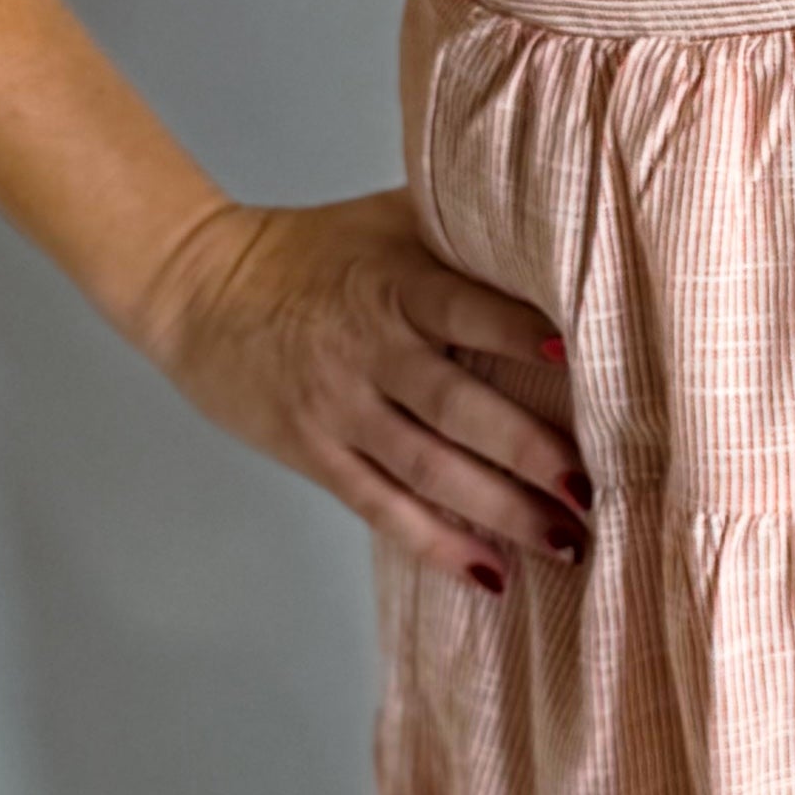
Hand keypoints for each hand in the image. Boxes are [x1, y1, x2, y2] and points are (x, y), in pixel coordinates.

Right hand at [134, 189, 584, 592]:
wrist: (201, 288)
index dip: (517, 332)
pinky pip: (382, 507)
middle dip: (528, 451)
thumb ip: (462, 229)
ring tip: (567, 541)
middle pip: (457, 407)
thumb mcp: (387, 220)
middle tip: (593, 488)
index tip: (578, 356)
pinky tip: (491, 573)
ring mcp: (341, 409)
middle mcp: (370, 351)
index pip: (465, 310)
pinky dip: (436, 544)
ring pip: (428, 468)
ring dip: (500, 510)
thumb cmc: (314, 250)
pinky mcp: (317, 454)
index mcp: (395, 285)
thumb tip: (561, 224)